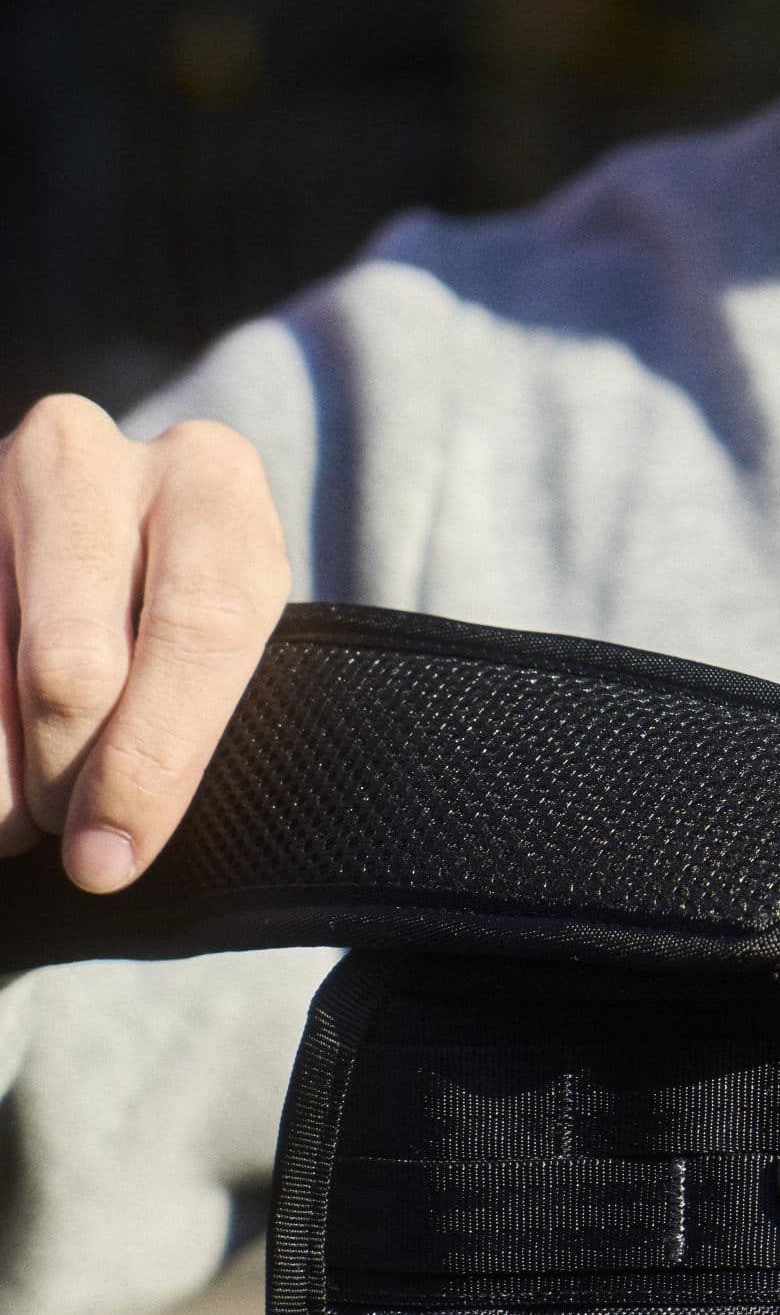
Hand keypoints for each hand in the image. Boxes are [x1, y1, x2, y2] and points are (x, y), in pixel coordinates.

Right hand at [0, 395, 289, 891]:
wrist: (114, 527)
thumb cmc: (189, 609)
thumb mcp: (222, 644)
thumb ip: (188, 719)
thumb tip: (105, 853)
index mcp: (212, 484)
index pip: (196, 629)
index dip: (150, 760)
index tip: (112, 855)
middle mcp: (96, 458)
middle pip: (73, 661)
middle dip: (65, 773)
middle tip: (70, 828)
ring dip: (2, 768)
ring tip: (21, 813)